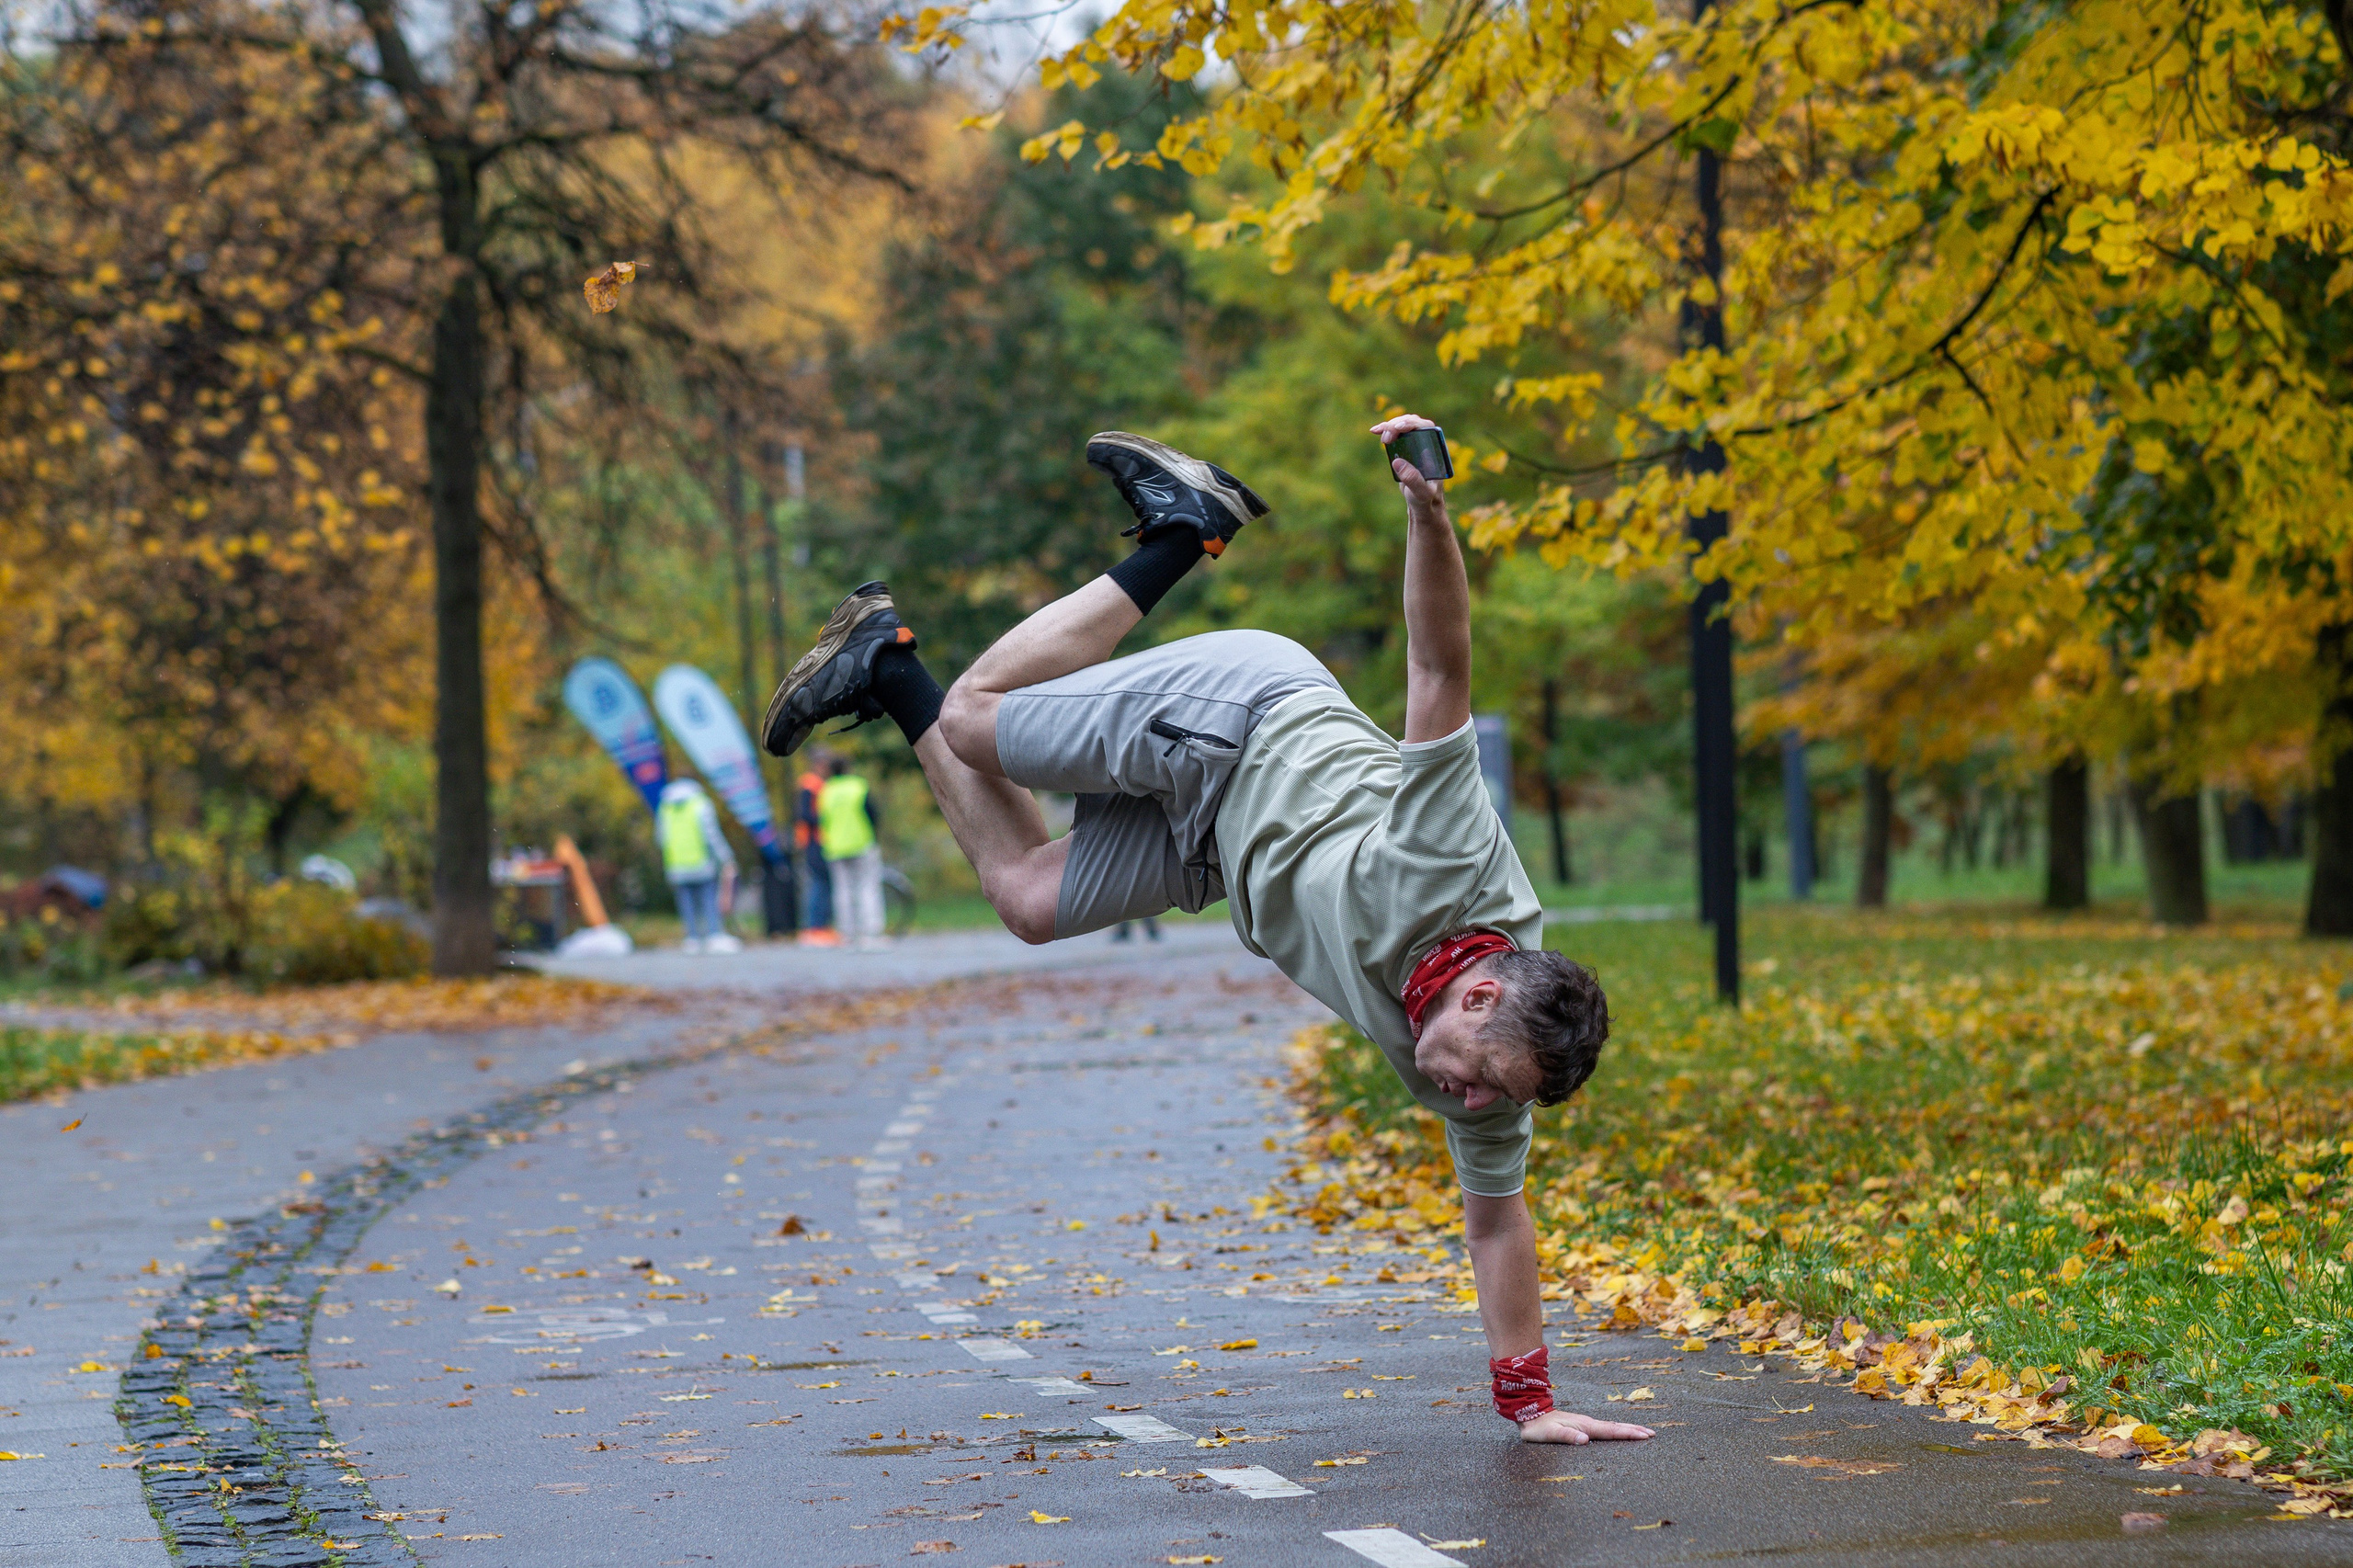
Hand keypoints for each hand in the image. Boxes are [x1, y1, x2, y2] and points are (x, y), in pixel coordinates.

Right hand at [1370, 413, 1444, 512]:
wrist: (1422, 502)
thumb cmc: (1426, 498)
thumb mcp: (1421, 492)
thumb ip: (1413, 479)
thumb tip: (1397, 461)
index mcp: (1436, 449)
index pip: (1425, 427)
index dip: (1410, 423)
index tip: (1397, 428)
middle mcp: (1428, 442)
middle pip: (1412, 422)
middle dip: (1396, 425)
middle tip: (1385, 439)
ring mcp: (1417, 443)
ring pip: (1403, 424)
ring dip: (1389, 426)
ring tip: (1378, 434)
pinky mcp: (1407, 447)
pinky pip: (1396, 432)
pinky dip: (1385, 430)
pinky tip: (1375, 431)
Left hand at [1516, 1409, 1655, 1444]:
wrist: (1530, 1413)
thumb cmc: (1538, 1427)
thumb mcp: (1549, 1434)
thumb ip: (1566, 1436)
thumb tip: (1585, 1440)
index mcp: (1584, 1426)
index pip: (1611, 1431)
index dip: (1628, 1433)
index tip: (1645, 1435)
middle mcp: (1588, 1423)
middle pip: (1615, 1427)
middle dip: (1634, 1430)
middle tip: (1653, 1434)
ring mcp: (1586, 1423)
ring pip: (1612, 1426)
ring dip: (1628, 1429)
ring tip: (1644, 1432)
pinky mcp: (1583, 1425)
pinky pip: (1605, 1428)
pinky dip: (1618, 1430)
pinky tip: (1621, 1432)